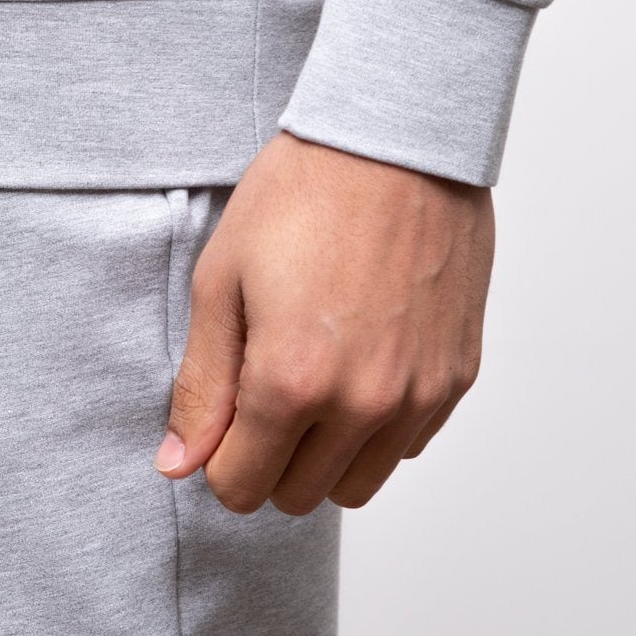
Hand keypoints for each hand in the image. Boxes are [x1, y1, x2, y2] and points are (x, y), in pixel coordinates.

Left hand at [157, 132, 493, 514]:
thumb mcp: (222, 281)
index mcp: (291, 381)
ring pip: (358, 485)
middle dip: (268, 459)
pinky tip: (359, 363)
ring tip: (312, 381)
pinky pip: (406, 445)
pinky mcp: (457, 376)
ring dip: (324, 455)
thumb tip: (178, 464)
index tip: (222, 415)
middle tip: (261, 390)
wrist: (398, 139)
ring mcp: (418, 394)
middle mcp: (362, 403)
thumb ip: (201, 385)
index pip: (241, 488)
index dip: (219, 459)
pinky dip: (376, 427)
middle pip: (297, 496)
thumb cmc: (302, 195)